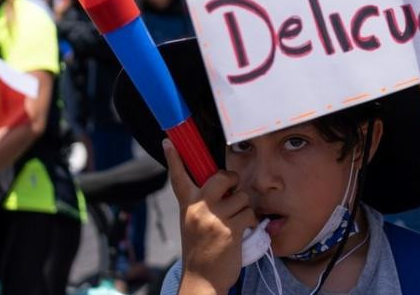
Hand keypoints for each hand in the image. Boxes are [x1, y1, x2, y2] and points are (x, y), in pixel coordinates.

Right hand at [163, 139, 256, 293]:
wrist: (202, 279)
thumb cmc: (200, 250)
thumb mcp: (192, 224)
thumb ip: (201, 205)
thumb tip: (221, 186)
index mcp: (187, 206)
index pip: (178, 178)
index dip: (174, 158)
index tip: (168, 141)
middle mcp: (198, 209)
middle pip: (220, 176)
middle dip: (232, 179)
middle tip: (232, 190)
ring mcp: (214, 218)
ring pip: (241, 196)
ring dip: (243, 208)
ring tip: (235, 221)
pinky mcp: (230, 229)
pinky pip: (249, 213)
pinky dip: (250, 221)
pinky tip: (243, 231)